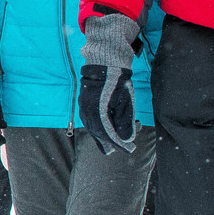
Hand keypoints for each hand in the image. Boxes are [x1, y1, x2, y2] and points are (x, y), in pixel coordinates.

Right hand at [77, 12, 139, 155]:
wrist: (105, 64)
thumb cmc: (117, 81)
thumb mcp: (125, 101)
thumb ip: (125, 121)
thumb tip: (126, 139)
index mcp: (98, 111)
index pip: (109, 133)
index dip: (120, 143)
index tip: (130, 149)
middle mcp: (87, 111)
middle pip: (98, 134)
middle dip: (111, 143)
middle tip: (122, 150)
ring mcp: (83, 108)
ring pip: (92, 129)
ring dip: (103, 138)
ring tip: (112, 145)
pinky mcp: (84, 105)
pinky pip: (89, 122)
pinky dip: (97, 130)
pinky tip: (103, 132)